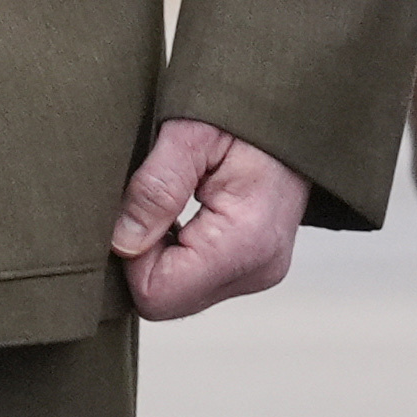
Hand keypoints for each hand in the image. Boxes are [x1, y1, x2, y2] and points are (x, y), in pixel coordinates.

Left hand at [117, 116, 300, 321]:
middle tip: (147, 204)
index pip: (158, 293)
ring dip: (157, 253)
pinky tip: (181, 216)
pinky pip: (193, 279)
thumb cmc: (241, 120)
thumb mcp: (189, 136)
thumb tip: (123, 243)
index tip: (134, 211)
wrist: (293, 118)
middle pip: (166, 298)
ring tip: (168, 204)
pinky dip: (174, 253)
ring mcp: (258, 273)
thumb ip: (155, 189)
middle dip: (140, 256)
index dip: (129, 256)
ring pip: (177, 293)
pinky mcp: (252, 268)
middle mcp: (257, 270)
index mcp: (246, 242)